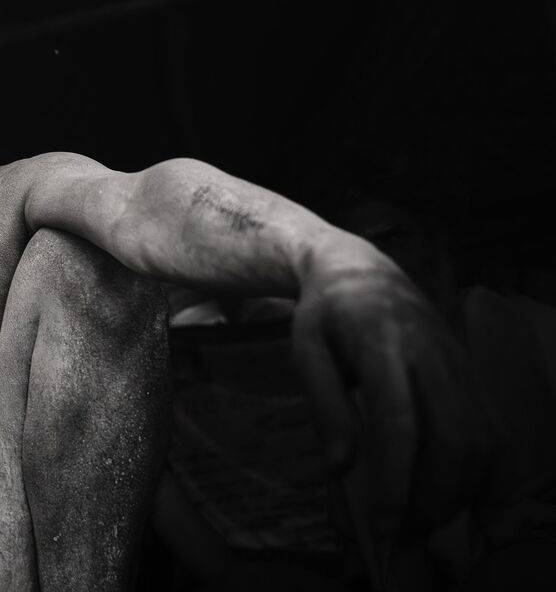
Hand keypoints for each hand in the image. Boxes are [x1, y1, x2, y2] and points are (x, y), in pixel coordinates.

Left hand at [290, 238, 490, 541]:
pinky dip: (496, 478)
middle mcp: (432, 354)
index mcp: (381, 342)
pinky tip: (483, 513)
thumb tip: (340, 465)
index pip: (399, 420)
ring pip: (483, 439)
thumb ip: (324, 403)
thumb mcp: (305, 347)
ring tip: (427, 524)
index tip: (386, 524)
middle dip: (435, 496)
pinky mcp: (474, 376)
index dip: (397, 477)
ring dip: (463, 493)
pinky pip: (497, 432)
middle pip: (454, 436)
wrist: (363, 270)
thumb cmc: (326, 313)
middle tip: (404, 533)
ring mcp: (460, 364)